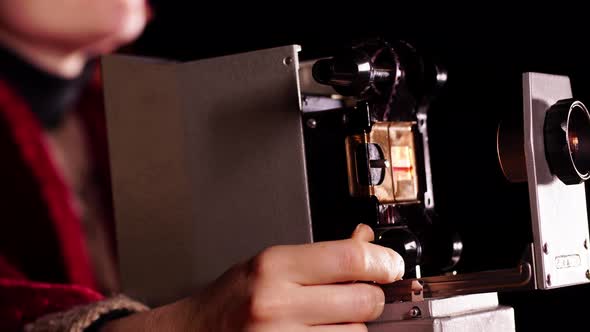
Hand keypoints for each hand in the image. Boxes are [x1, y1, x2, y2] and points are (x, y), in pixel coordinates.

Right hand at [102, 224, 403, 330]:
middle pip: (363, 301)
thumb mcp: (269, 265)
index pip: (349, 259)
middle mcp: (277, 305)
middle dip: (368, 298)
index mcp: (273, 268)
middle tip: (357, 295)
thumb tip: (364, 241)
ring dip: (351, 328)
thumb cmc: (226, 301)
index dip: (383, 262)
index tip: (392, 266)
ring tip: (322, 321)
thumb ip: (320, 256)